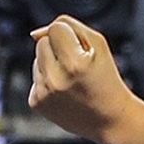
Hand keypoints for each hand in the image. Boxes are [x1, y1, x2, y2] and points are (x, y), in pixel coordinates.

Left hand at [28, 16, 134, 143]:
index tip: (81, 48)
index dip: (69, 34)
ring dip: (51, 64)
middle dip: (58, 48)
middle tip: (77, 64)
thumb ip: (69, 26)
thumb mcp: (99, 44)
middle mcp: (56, 79)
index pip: (55, 28)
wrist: (108, 117)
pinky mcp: (36, 103)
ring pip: (36, 60)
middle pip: (42, 43)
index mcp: (75, 63)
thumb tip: (35, 34)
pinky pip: (35, 77)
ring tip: (71, 78)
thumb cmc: (105, 78)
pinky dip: (47, 80)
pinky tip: (63, 90)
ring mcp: (44, 92)